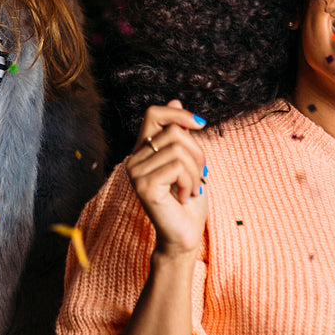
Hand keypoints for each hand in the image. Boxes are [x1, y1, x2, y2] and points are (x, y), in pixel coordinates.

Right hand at [125, 100, 207, 258]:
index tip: (200, 125)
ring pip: (178, 149)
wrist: (184, 236)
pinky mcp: (143, 186)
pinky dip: (190, 181)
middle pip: (173, 131)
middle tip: (201, 174)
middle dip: (197, 150)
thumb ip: (179, 134)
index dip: (178, 113)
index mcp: (143, 150)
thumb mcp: (188, 160)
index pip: (154, 113)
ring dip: (195, 171)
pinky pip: (177, 167)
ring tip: (192, 188)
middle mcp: (134, 158)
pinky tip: (185, 196)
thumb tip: (175, 99)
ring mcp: (135, 172)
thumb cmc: (188, 200)